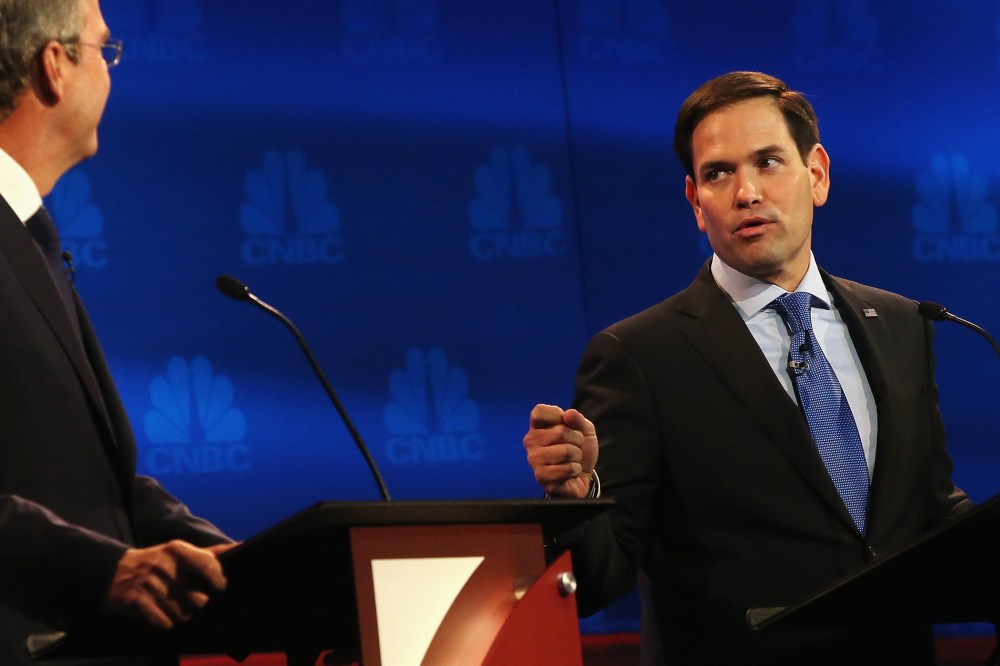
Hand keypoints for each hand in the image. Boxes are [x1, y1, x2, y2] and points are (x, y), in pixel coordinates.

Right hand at [105, 540, 228, 628]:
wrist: (114, 570)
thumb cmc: (158, 561)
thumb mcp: (181, 551)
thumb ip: (210, 552)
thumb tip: (239, 545)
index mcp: (178, 550)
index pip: (209, 565)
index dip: (218, 581)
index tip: (220, 587)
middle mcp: (164, 566)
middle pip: (199, 599)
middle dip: (197, 604)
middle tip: (189, 599)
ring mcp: (149, 584)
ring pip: (182, 615)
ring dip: (180, 615)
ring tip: (173, 605)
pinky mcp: (136, 602)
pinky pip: (164, 623)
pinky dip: (164, 622)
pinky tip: (159, 612)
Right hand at [523, 404, 597, 498]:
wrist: (582, 476)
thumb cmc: (578, 449)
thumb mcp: (584, 430)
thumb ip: (578, 419)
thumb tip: (568, 414)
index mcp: (537, 426)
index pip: (539, 411)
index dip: (557, 415)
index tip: (565, 423)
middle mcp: (531, 441)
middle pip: (560, 432)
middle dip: (577, 440)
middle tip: (574, 446)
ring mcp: (534, 459)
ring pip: (566, 451)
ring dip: (577, 456)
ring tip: (572, 459)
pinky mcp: (542, 476)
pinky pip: (568, 469)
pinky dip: (576, 470)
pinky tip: (569, 472)